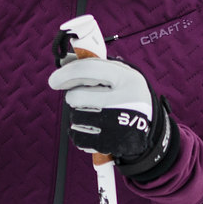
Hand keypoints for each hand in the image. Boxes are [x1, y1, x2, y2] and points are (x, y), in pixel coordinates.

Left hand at [47, 58, 180, 181]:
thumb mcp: (117, 74)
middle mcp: (125, 100)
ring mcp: (119, 123)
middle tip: (85, 99)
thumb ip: (92, 65)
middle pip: (76, 97)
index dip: (65, 74)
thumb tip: (62, 61)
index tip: (54, 81)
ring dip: (78, 115)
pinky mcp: (112, 143)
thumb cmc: (125, 93)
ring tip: (95, 113)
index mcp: (127, 78)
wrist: (148, 125)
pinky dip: (80, 132)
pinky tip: (94, 128)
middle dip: (74, 98)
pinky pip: (78, 137)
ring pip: (75, 117)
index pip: (87, 70)